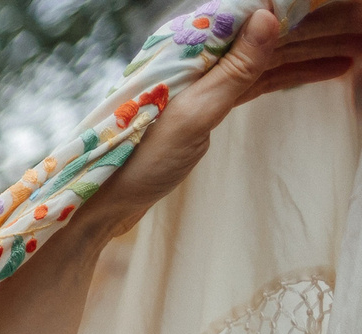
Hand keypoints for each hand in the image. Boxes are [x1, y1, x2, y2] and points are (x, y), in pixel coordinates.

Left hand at [74, 1, 361, 242]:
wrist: (104, 205)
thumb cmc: (139, 162)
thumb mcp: (194, 114)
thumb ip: (233, 68)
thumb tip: (269, 16)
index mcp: (188, 47)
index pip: (252, 11)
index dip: (295, 4)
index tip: (336, 0)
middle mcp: (197, 55)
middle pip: (268, 31)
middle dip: (317, 24)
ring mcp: (204, 79)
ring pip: (270, 55)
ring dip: (314, 49)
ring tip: (360, 47)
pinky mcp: (208, 105)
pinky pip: (259, 80)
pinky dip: (292, 74)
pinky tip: (329, 69)